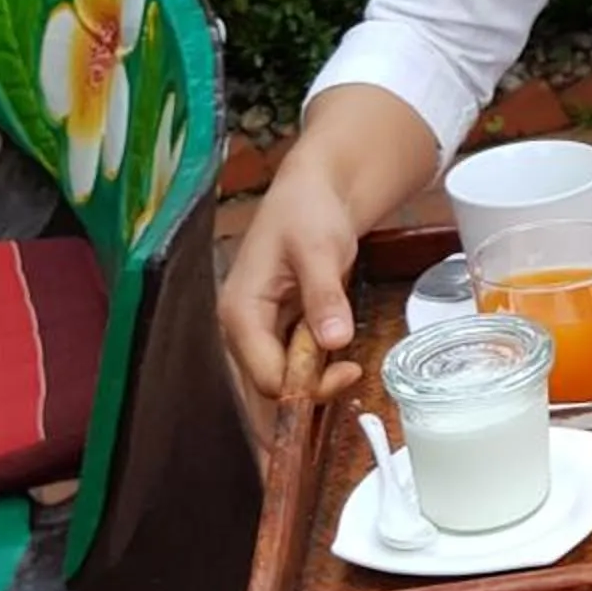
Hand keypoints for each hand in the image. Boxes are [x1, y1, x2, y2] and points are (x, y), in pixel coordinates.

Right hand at [218, 154, 368, 403]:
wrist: (313, 193)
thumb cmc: (307, 212)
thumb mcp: (319, 248)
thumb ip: (324, 294)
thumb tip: (334, 339)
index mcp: (240, 312)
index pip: (266, 376)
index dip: (307, 386)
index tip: (350, 372)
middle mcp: (242, 329)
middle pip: (268, 388)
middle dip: (307, 397)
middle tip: (351, 377)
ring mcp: (259, 331)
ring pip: (279, 382)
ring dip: (312, 388)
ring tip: (347, 375)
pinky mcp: (277, 330)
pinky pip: (291, 367)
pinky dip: (314, 374)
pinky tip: (335, 367)